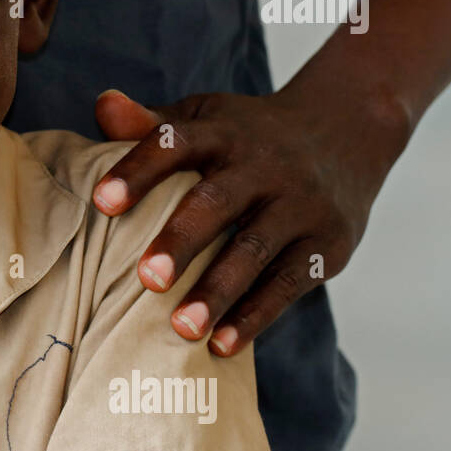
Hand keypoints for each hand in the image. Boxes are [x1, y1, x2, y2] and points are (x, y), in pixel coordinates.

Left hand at [92, 83, 408, 354]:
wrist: (348, 128)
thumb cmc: (247, 134)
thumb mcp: (204, 117)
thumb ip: (149, 124)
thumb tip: (102, 105)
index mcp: (222, 131)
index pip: (175, 144)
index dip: (138, 170)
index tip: (102, 202)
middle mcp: (264, 164)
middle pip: (218, 201)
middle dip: (182, 240)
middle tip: (147, 279)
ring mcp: (301, 203)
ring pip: (256, 249)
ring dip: (219, 290)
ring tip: (181, 328)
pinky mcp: (329, 242)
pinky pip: (290, 283)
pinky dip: (256, 315)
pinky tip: (221, 345)